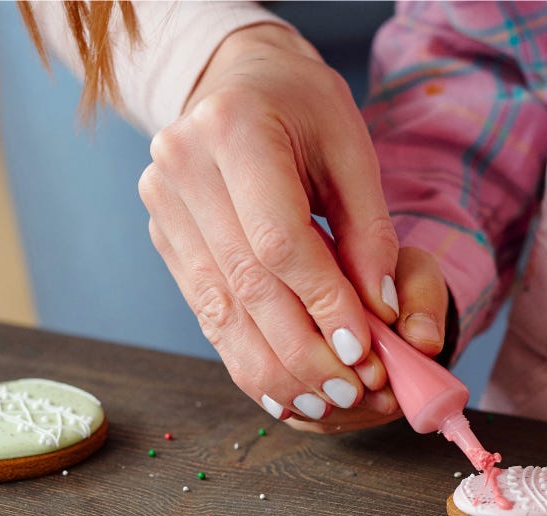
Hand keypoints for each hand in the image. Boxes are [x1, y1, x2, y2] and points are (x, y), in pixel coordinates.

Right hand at [138, 24, 441, 430]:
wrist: (242, 82)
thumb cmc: (307, 111)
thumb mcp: (353, 151)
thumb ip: (371, 232)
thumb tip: (383, 313)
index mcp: (232, 131)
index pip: (279, 241)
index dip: (323, 302)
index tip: (365, 349)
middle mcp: (182, 168)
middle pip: (247, 284)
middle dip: (305, 349)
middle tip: (355, 391)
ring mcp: (164, 208)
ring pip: (221, 311)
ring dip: (277, 368)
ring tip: (328, 402)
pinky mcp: (165, 241)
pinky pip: (208, 315)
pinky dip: (250, 359)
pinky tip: (288, 391)